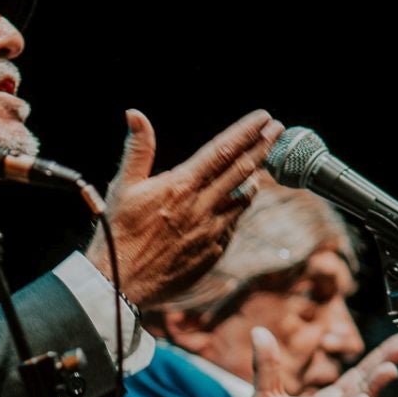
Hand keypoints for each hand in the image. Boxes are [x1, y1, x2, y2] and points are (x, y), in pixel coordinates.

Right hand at [85, 108, 279, 308]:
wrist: (120, 283)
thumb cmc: (117, 232)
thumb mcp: (123, 186)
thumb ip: (138, 149)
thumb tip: (135, 113)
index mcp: (181, 186)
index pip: (223, 151)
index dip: (247, 131)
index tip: (265, 117)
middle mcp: (201, 207)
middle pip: (242, 170)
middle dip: (263, 146)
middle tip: (279, 129)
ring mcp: (210, 232)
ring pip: (243, 198)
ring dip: (255, 178)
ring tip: (261, 165)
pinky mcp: (213, 253)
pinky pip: (232, 224)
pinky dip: (239, 208)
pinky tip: (239, 202)